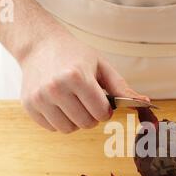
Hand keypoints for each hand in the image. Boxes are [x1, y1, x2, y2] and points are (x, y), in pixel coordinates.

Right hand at [20, 32, 146, 132]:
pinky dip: (59, 120)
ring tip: (72, 102)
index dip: (105, 110)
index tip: (101, 100)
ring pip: (68, 129)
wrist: (39, 46)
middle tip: (86, 100)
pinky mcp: (29, 106)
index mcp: (77, 77)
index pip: (101, 114)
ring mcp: (40, 98)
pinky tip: (58, 104)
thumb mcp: (101, 66)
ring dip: (75, 120)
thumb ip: (122, 88)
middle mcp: (56, 88)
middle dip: (91, 116)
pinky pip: (52, 128)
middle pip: (86, 124)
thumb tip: (146, 103)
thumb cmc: (74, 55)